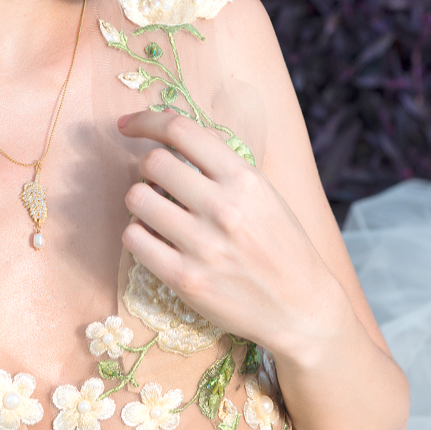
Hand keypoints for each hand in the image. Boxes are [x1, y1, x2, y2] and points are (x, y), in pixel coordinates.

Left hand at [118, 110, 338, 358]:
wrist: (302, 309)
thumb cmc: (279, 244)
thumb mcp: (262, 191)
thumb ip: (221, 159)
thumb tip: (173, 130)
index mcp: (243, 178)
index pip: (180, 130)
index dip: (146, 120)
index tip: (128, 125)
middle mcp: (222, 208)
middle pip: (153, 162)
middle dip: (147, 168)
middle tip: (158, 182)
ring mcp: (202, 245)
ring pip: (137, 198)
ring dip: (141, 199)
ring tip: (158, 211)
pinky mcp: (184, 279)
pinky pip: (133, 238)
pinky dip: (137, 232)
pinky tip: (155, 238)